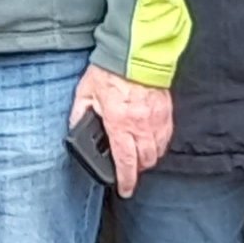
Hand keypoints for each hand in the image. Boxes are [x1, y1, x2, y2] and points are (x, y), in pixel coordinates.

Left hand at [74, 65, 172, 196]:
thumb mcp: (85, 93)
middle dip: (137, 170)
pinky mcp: (166, 111)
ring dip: (149, 158)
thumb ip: (80, 114)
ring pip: (158, 151)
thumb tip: (76, 129)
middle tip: (128, 169)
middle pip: (145, 161)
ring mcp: (156, 119)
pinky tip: (151, 141)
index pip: (125, 161)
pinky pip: (167, 136)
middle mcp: (141, 125)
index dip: (126, 180)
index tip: (124, 190)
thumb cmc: (109, 71)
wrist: (134, 52)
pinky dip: (160, 144)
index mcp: (119, 123)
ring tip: (139, 156)